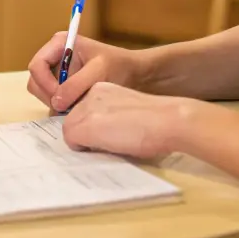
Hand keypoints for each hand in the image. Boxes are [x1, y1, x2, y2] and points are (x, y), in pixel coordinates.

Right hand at [27, 32, 144, 112]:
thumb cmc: (119, 65)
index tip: (60, 98)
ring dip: (56, 102)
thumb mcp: (99, 71)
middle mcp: (55, 57)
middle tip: (68, 106)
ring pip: (42, 93)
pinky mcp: (63, 87)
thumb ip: (76, 84)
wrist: (134, 74)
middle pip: (36, 81)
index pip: (37, 65)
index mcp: (60, 44)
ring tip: (77, 104)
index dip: (45, 83)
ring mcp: (57, 73)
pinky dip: (61, 107)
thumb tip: (56, 101)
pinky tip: (79, 107)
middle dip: (49, 95)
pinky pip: (52, 100)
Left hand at [61, 81, 191, 160]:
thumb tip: (97, 135)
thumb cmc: (158, 120)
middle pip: (72, 119)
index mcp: (102, 88)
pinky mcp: (84, 126)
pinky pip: (72, 141)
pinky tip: (107, 148)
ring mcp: (85, 109)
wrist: (168, 119)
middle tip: (108, 142)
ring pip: (70, 130)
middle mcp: (90, 94)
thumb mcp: (127, 110)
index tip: (107, 134)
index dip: (91, 126)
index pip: (82, 110)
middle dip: (84, 134)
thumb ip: (109, 116)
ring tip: (110, 145)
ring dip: (84, 141)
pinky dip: (83, 148)